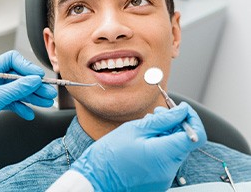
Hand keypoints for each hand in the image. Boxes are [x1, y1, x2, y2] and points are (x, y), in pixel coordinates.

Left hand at [0, 50, 56, 123]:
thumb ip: (17, 88)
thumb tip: (34, 80)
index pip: (12, 60)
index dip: (27, 67)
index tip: (38, 76)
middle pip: (19, 77)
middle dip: (34, 86)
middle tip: (48, 92)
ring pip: (18, 90)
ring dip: (33, 97)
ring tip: (45, 102)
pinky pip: (13, 102)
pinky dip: (22, 108)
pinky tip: (29, 113)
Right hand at [71, 102, 206, 191]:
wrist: (95, 179)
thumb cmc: (110, 154)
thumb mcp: (135, 129)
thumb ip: (163, 120)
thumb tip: (182, 111)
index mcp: (164, 155)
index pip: (196, 136)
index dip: (192, 118)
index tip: (181, 108)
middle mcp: (169, 170)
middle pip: (185, 141)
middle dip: (175, 123)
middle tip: (158, 113)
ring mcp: (164, 178)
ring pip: (175, 149)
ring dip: (166, 134)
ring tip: (147, 125)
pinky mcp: (158, 181)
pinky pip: (166, 159)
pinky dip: (160, 146)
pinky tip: (145, 139)